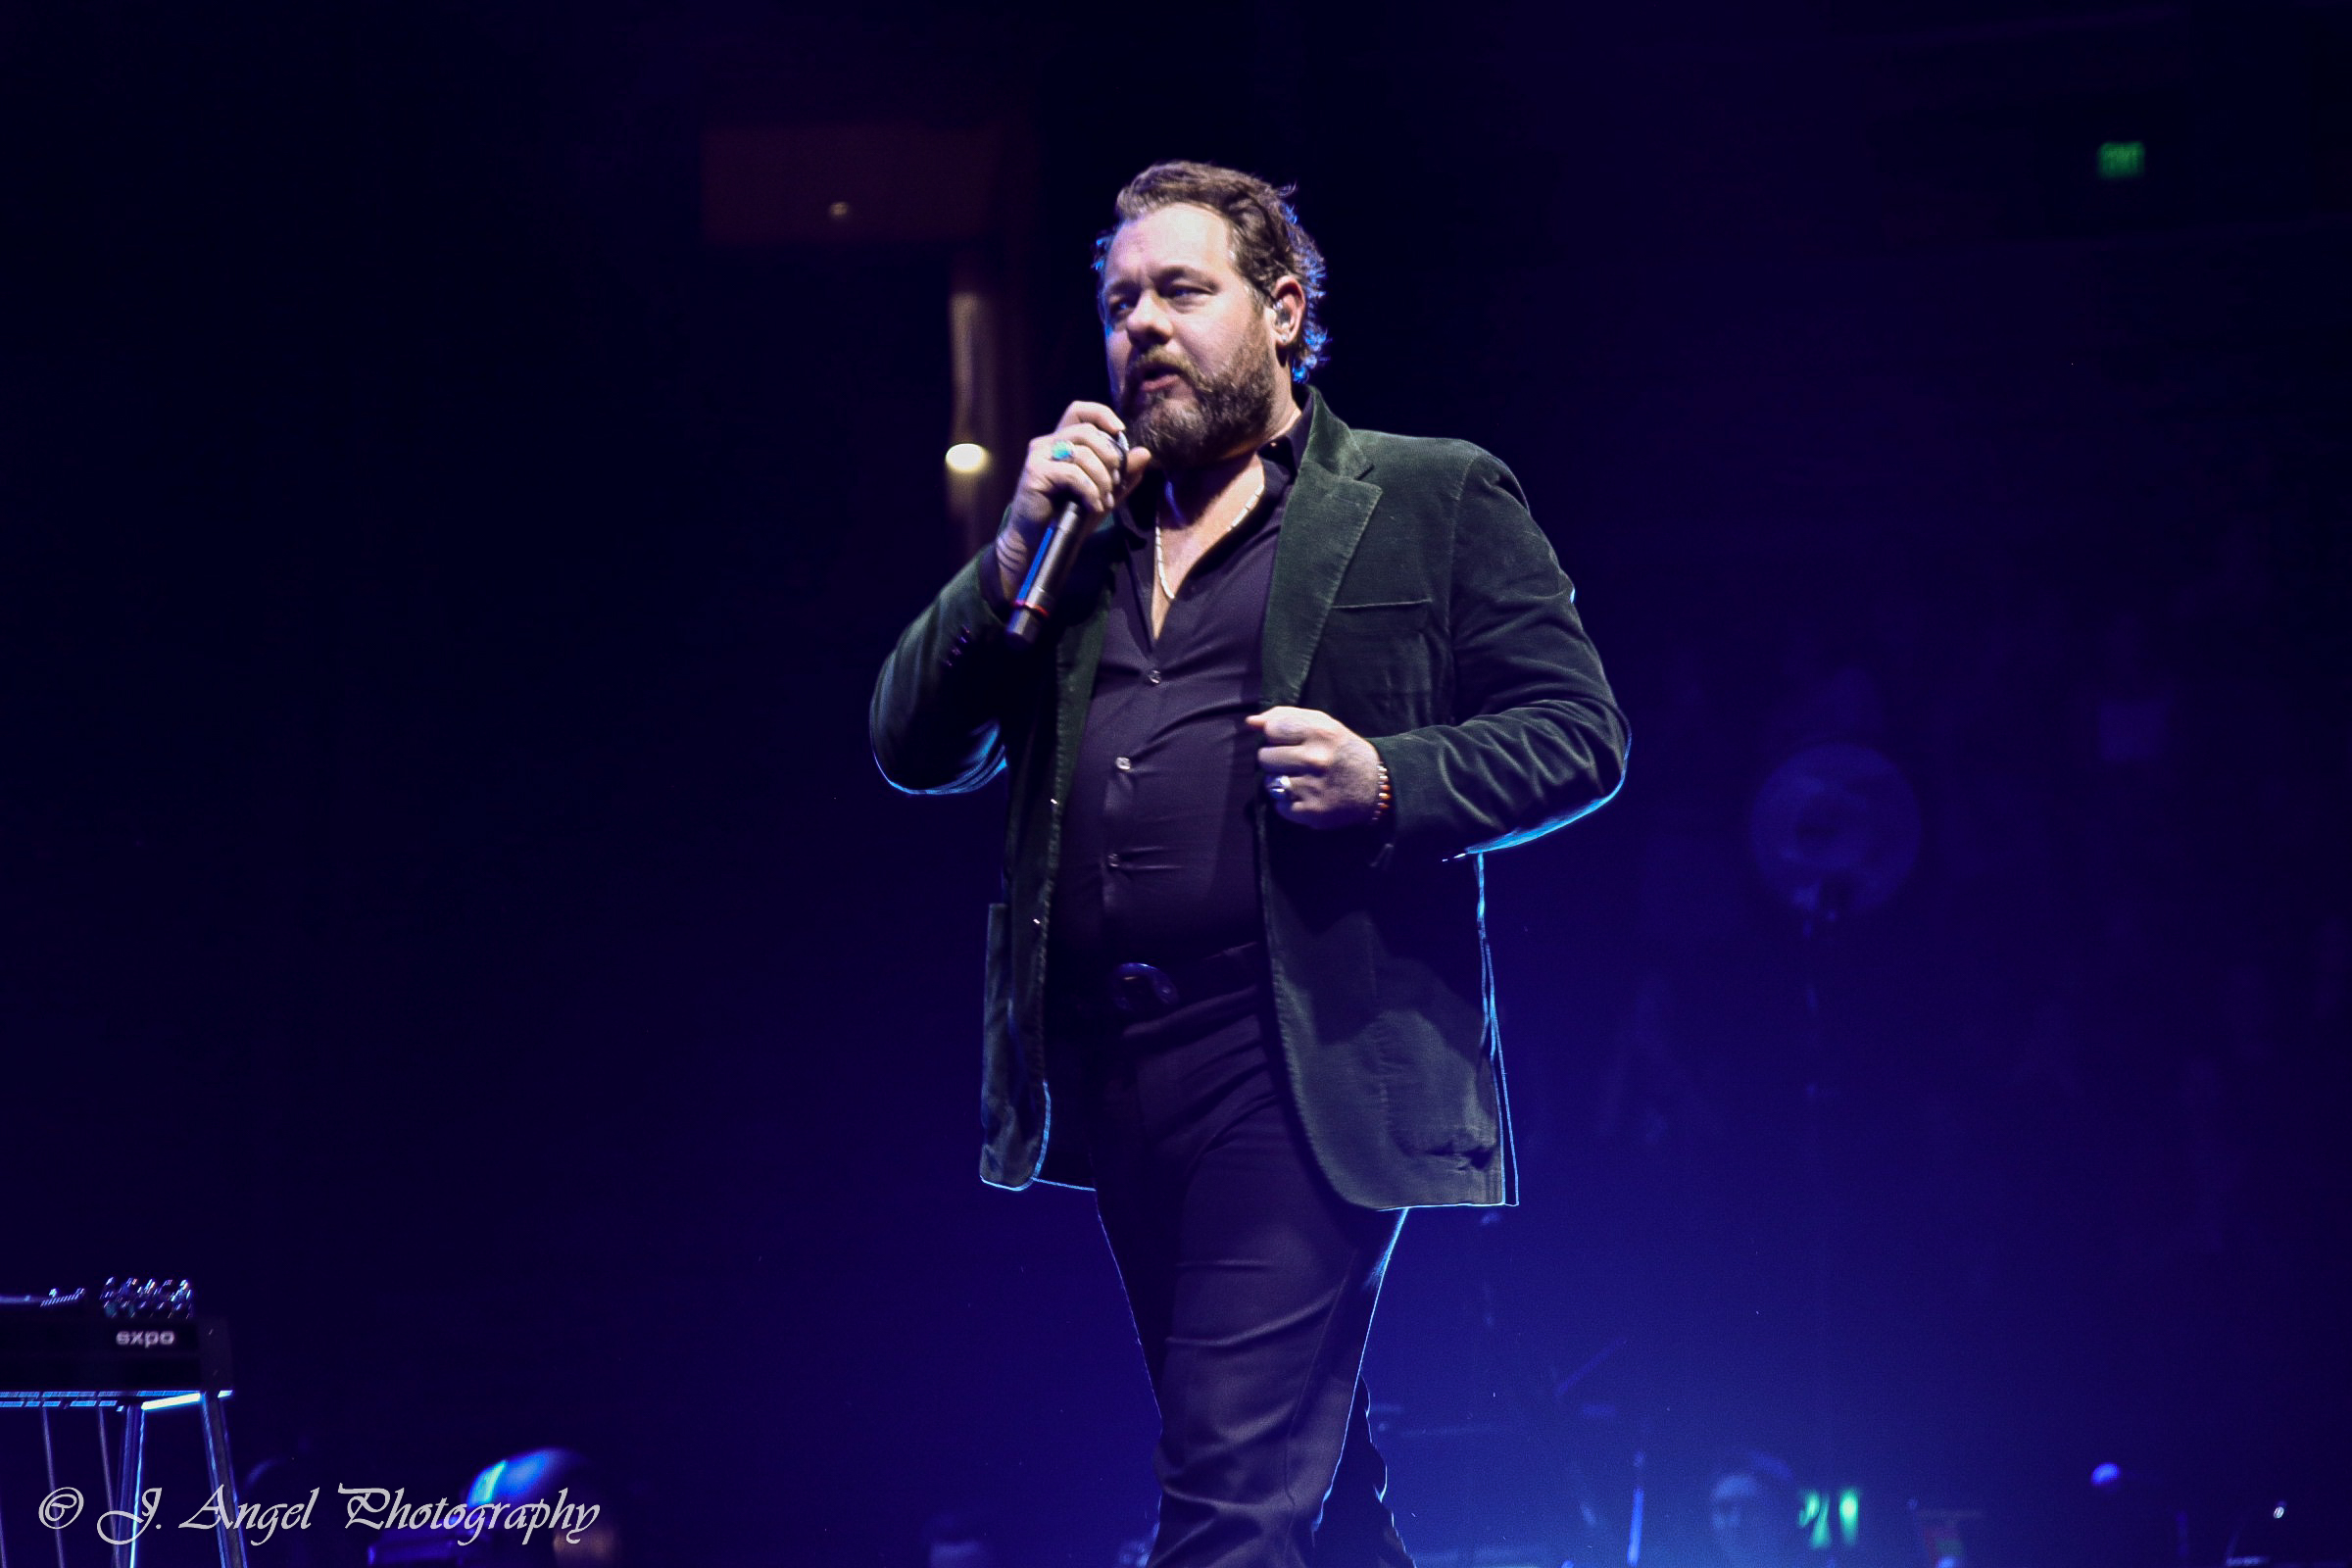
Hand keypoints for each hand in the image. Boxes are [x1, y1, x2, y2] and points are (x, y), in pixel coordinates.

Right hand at [995, 402, 1154, 596]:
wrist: (1038, 542)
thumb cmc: (1068, 516)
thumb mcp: (1104, 493)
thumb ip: (1124, 474)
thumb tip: (1144, 452)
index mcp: (1061, 442)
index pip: (1079, 411)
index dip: (1101, 414)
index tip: (1120, 431)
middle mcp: (1047, 443)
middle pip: (1086, 432)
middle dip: (1110, 455)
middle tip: (1116, 480)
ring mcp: (1038, 456)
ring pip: (1082, 453)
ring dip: (1102, 478)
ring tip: (1106, 499)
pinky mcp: (1035, 473)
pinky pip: (1073, 473)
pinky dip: (1090, 490)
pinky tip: (1094, 506)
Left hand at [1248, 706, 1382, 828]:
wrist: (1377, 787)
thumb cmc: (1343, 750)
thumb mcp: (1323, 725)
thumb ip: (1286, 717)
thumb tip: (1250, 722)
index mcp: (1320, 733)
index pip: (1271, 729)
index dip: (1275, 735)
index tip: (1287, 740)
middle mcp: (1316, 759)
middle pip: (1264, 757)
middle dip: (1274, 759)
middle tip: (1293, 762)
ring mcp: (1313, 788)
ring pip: (1269, 783)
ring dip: (1280, 781)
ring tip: (1299, 779)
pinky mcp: (1312, 812)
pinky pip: (1279, 806)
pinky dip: (1288, 803)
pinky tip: (1305, 795)